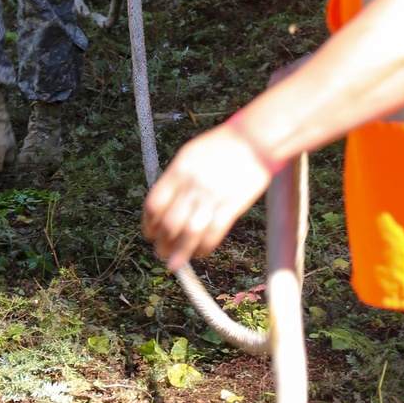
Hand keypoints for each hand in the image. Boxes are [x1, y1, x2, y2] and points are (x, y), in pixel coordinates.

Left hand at [141, 125, 270, 271]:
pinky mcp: (232, 206)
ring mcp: (212, 197)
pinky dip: (204, 247)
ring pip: (190, 233)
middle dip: (162, 243)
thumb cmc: (220, 146)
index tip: (149, 233)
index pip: (154, 204)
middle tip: (161, 252)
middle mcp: (193, 185)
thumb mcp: (189, 155)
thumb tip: (162, 205)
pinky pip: (214, 234)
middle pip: (169, 223)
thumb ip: (174, 178)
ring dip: (180, 252)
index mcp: (179, 171)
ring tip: (174, 263)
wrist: (254, 139)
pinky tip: (200, 253)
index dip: (148, 223)